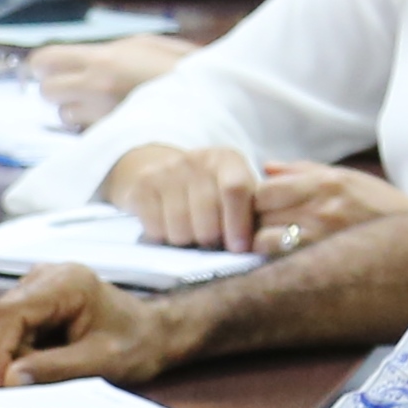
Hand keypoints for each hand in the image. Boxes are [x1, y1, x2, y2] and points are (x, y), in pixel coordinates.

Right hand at [0, 262, 196, 384]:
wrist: (153, 334)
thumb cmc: (136, 344)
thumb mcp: (99, 363)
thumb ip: (54, 369)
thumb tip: (10, 379)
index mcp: (66, 283)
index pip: (11, 312)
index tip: (2, 385)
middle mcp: (48, 275)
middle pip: (4, 318)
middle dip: (8, 356)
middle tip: (23, 389)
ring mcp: (40, 284)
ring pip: (6, 325)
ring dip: (16, 355)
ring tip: (46, 375)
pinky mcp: (38, 298)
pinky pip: (16, 327)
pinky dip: (24, 350)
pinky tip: (47, 362)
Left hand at [26, 32, 191, 127]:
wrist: (210, 103)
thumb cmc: (182, 69)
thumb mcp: (147, 45)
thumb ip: (112, 49)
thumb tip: (83, 56)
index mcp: (103, 59)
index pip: (46, 60)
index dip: (42, 65)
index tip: (47, 68)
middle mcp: (95, 88)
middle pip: (48, 91)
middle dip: (58, 89)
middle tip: (75, 89)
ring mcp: (102, 116)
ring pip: (65, 117)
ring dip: (76, 112)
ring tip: (100, 108)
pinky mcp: (110, 139)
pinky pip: (86, 134)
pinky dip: (93, 130)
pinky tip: (113, 123)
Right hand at [101, 143, 273, 252]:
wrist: (165, 170)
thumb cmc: (213, 191)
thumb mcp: (239, 191)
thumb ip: (254, 212)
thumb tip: (265, 243)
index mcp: (227, 159)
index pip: (234, 190)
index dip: (238, 224)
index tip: (238, 248)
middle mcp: (196, 159)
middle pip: (206, 218)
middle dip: (212, 240)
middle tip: (213, 242)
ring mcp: (166, 171)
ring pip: (181, 230)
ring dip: (187, 242)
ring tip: (192, 234)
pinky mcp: (142, 186)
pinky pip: (156, 230)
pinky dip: (164, 238)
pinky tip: (170, 228)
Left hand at [241, 162, 407, 256]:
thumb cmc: (382, 207)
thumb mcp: (347, 178)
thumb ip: (302, 171)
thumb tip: (266, 167)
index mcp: (325, 183)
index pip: (262, 190)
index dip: (253, 201)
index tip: (258, 209)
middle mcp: (321, 209)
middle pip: (257, 215)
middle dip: (251, 223)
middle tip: (256, 230)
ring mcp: (322, 239)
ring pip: (263, 243)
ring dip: (259, 246)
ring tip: (270, 248)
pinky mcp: (325, 265)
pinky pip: (281, 264)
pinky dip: (274, 264)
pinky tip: (283, 263)